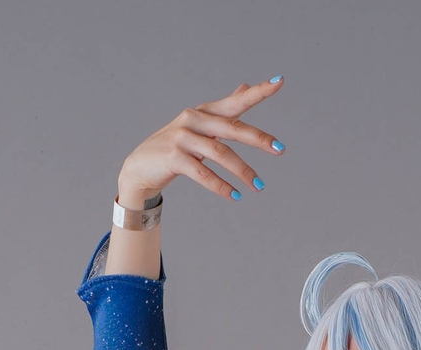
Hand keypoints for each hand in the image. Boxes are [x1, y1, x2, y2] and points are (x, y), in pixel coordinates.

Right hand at [117, 78, 285, 209]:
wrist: (141, 167)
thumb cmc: (175, 147)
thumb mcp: (200, 126)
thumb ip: (223, 111)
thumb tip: (245, 87)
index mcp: (204, 112)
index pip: (236, 101)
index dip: (258, 91)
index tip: (279, 81)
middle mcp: (194, 119)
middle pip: (232, 127)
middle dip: (258, 138)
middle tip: (280, 149)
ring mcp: (183, 138)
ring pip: (220, 154)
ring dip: (242, 171)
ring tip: (259, 186)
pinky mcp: (174, 158)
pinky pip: (203, 173)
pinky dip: (220, 185)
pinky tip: (235, 196)